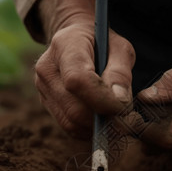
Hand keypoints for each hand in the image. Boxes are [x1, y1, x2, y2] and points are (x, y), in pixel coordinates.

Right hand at [33, 0, 134, 137]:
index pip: (77, 80)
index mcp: (65, 46)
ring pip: (71, 123)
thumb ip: (121, 72)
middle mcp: (47, 69)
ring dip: (99, 127)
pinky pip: (70, 127)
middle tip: (128, 118)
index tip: (124, 107)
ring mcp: (43, 89)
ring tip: (118, 117)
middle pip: (74, 109)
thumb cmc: (103, 42)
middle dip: (104, 119)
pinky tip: (104, 118)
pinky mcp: (47, 104)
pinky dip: (90, 130)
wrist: (77, 40)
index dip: (102, 100)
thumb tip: (120, 102)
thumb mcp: (120, 47)